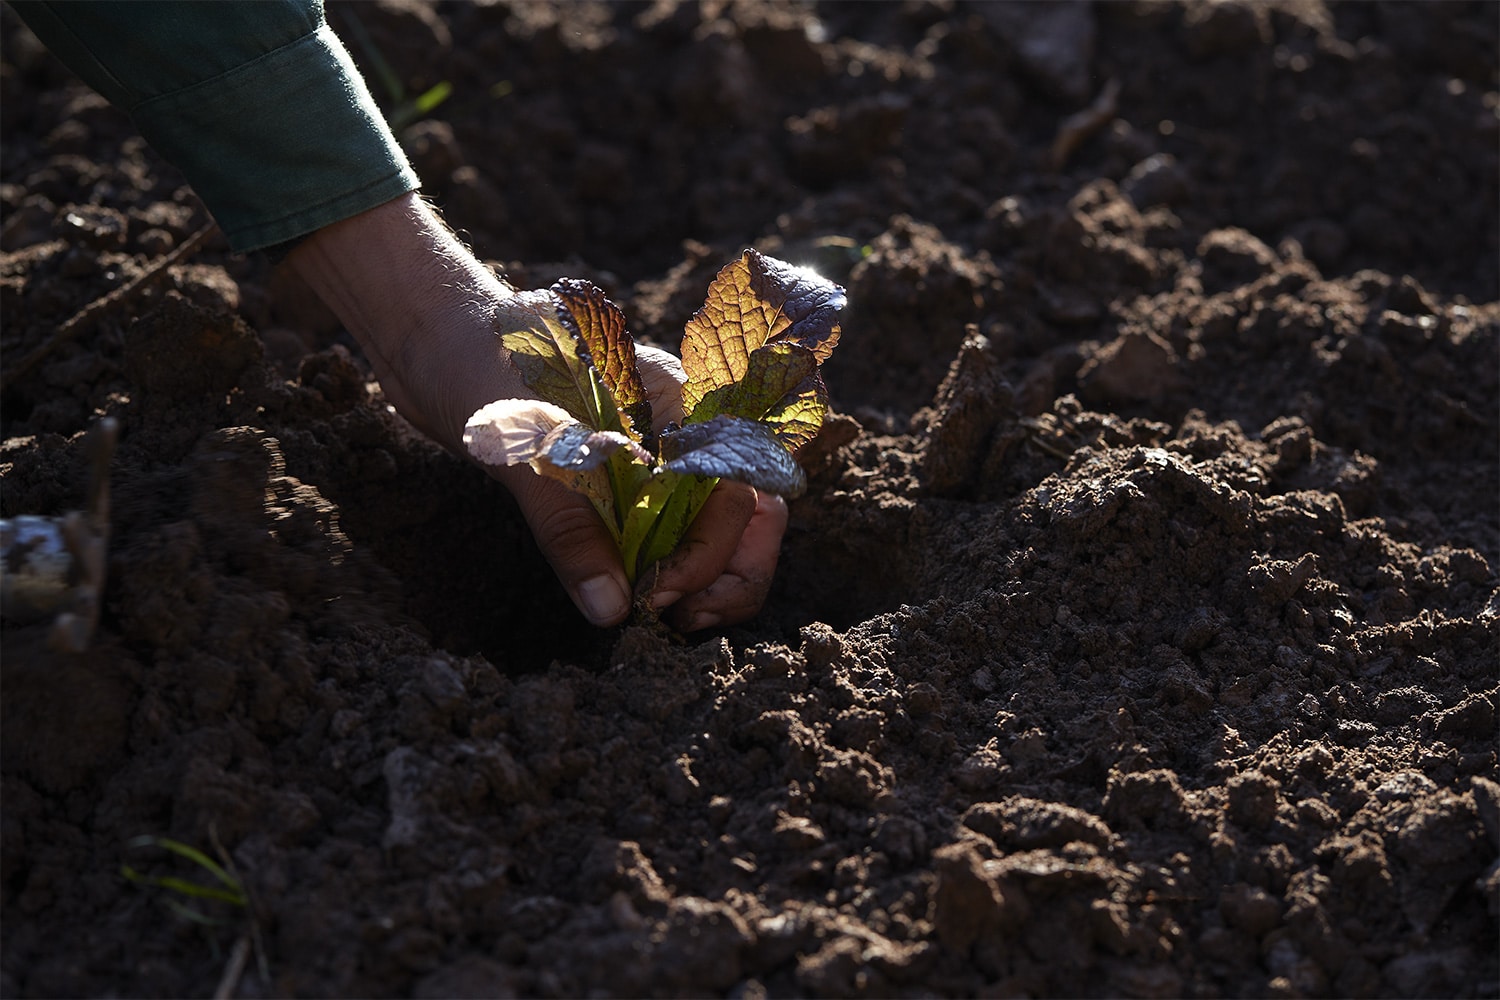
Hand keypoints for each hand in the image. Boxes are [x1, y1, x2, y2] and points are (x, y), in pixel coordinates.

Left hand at [288, 193, 787, 628]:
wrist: (431, 337)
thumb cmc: (480, 363)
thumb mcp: (524, 448)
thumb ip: (570, 527)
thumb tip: (611, 608)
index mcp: (675, 400)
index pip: (738, 481)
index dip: (714, 545)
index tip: (660, 590)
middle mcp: (677, 429)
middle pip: (747, 508)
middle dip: (729, 570)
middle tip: (679, 617)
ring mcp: (652, 455)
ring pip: (716, 524)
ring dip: (708, 578)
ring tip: (671, 619)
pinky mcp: (620, 481)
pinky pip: (668, 531)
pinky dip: (669, 570)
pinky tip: (642, 600)